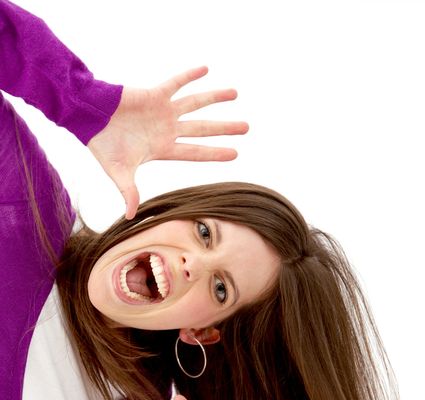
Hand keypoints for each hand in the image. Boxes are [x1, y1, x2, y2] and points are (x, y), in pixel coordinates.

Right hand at [87, 66, 248, 219]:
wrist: (88, 119)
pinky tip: (206, 68)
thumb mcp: (118, 172)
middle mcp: (167, 130)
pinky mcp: (154, 94)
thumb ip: (128, 192)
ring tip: (236, 93)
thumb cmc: (102, 146)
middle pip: (203, 129)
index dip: (215, 153)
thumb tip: (129, 217)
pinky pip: (176, 83)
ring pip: (195, 104)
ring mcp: (163, 111)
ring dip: (215, 98)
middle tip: (247, 128)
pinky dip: (190, 76)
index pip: (196, 152)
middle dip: (225, 129)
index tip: (235, 154)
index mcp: (163, 149)